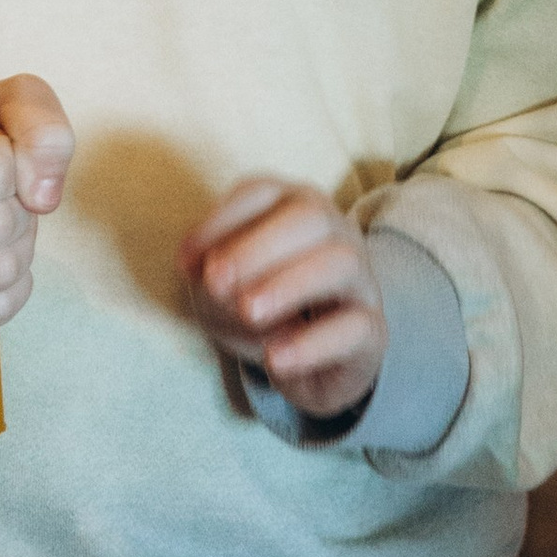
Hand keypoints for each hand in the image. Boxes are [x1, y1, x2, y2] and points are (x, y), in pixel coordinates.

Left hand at [180, 178, 385, 419]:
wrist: (306, 362)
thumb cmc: (259, 306)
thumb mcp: (222, 293)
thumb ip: (214, 282)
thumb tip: (213, 280)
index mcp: (292, 208)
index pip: (262, 193)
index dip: (221, 221)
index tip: (184, 262)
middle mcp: (333, 232)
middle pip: (311, 215)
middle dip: (258, 246)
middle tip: (216, 284)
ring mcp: (359, 279)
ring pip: (341, 262)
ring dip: (289, 283)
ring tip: (247, 312)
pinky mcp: (372, 330)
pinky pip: (356, 327)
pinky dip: (312, 342)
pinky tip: (274, 358)